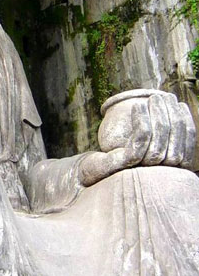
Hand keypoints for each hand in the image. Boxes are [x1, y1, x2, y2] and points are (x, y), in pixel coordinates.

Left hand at [79, 92, 195, 186]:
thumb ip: (159, 135)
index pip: (186, 150)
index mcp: (167, 174)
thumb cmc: (117, 153)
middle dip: (173, 118)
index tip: (180, 104)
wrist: (89, 168)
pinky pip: (139, 142)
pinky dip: (141, 120)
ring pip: (158, 145)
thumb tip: (174, 110)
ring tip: (153, 98)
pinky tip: (138, 105)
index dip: (185, 125)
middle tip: (166, 96)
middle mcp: (157, 178)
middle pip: (174, 148)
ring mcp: (141, 174)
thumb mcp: (142, 144)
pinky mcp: (125, 165)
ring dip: (158, 116)